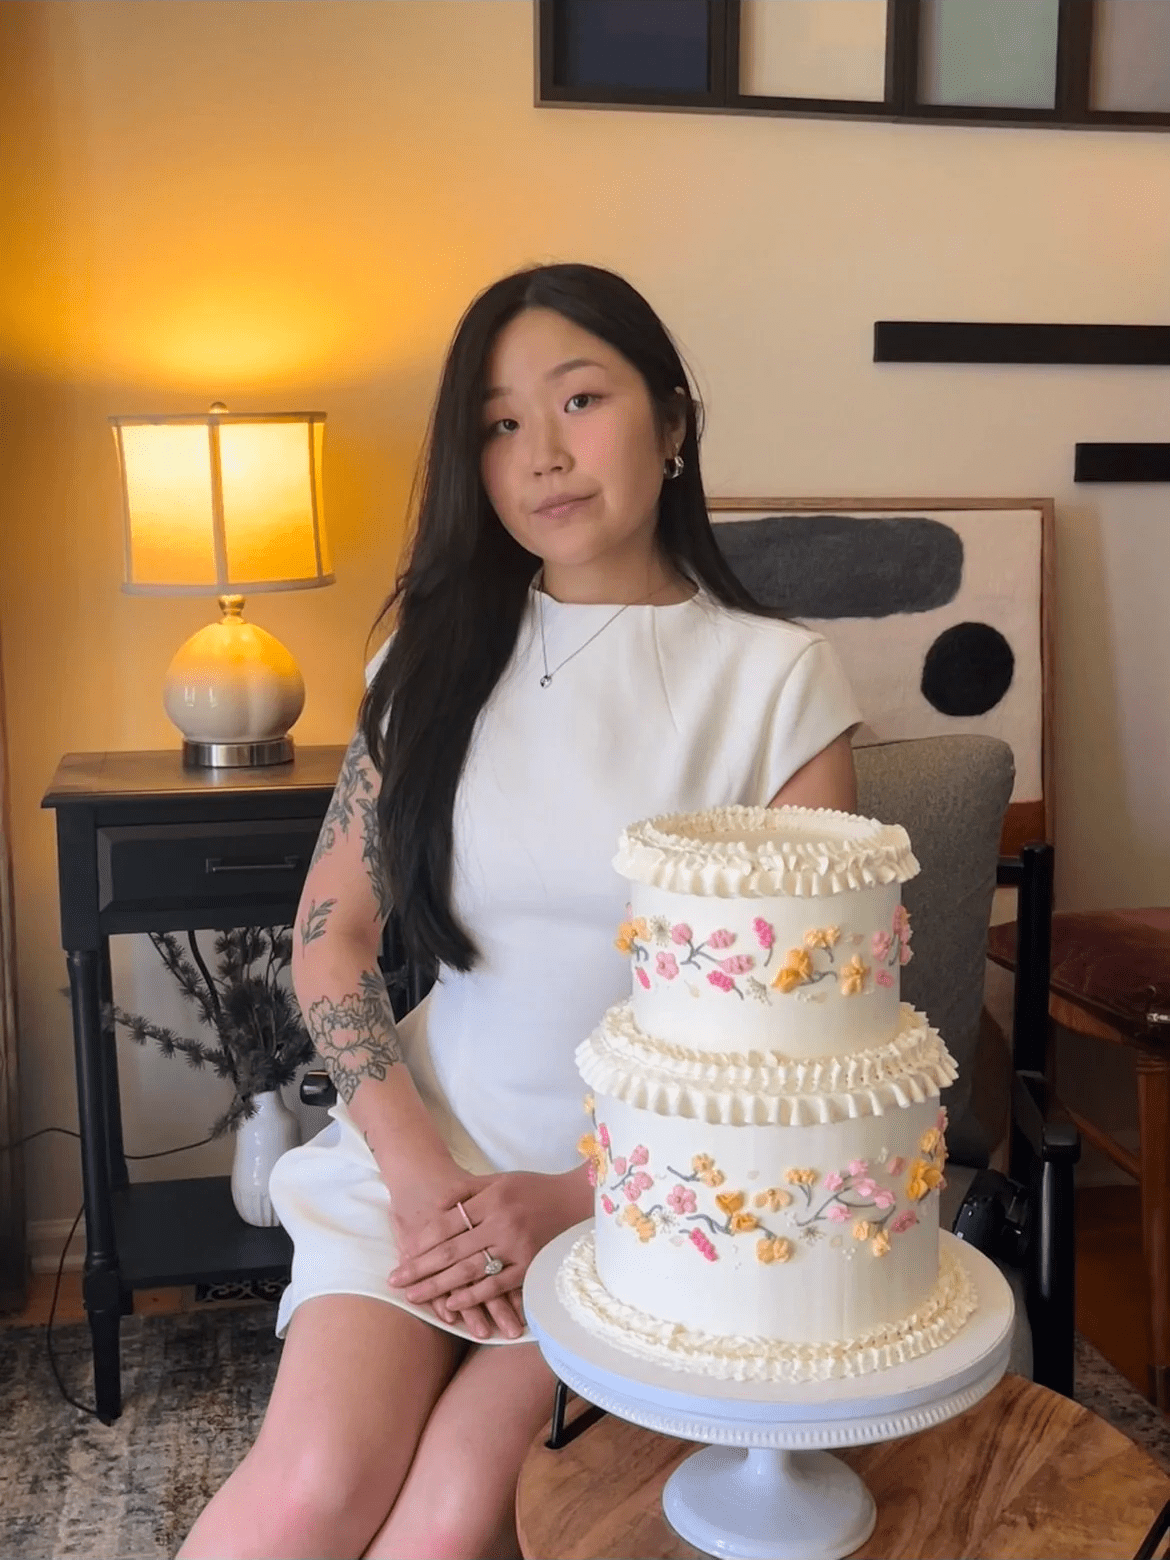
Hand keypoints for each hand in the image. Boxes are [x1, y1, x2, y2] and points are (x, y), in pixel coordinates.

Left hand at [388, 1166, 590, 1319]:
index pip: (447, 1223)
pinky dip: (472, 1297)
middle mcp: (502, 1222)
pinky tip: (452, 1306)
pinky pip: (495, 1286)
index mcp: (492, 1198)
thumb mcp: (500, 1180)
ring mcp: (517, 1247)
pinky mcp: (530, 1267)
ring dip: (438, 1287)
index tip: (403, 1254)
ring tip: (414, 1297)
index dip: (423, 1241)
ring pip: (468, 1271)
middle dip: (420, 1268)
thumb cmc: (535, 1189)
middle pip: (451, 1250)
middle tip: (396, 1281)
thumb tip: (436, 1203)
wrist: (579, 1202)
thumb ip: (468, 1189)